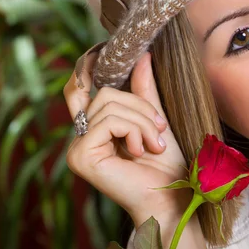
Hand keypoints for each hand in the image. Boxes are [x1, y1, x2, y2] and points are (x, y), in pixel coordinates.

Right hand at [63, 51, 190, 225]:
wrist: (170, 196)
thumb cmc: (166, 164)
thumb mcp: (155, 120)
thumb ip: (144, 91)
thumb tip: (142, 55)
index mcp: (94, 128)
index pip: (79, 88)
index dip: (86, 68)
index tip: (100, 52)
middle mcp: (80, 137)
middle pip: (106, 95)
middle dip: (141, 109)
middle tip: (159, 133)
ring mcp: (77, 148)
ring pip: (110, 106)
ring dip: (142, 123)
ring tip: (154, 145)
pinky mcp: (80, 156)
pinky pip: (108, 122)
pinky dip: (134, 131)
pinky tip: (141, 151)